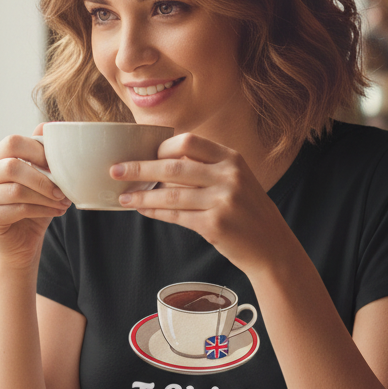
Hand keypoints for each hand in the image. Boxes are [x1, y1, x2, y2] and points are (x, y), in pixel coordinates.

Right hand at [0, 123, 70, 267]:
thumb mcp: (39, 177)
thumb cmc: (31, 206)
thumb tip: (49, 124)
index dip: (38, 150)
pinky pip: (18, 209)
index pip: (11, 142)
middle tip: (63, 189)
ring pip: (16, 190)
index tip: (58, 164)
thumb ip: (40, 153)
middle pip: (12, 166)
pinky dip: (42, 209)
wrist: (21, 243)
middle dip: (43, 178)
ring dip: (46, 196)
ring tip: (64, 201)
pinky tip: (56, 211)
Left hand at [111, 133, 291, 276]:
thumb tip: (159, 165)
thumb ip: (206, 168)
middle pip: (173, 167)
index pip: (188, 142)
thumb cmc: (247, 210)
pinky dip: (155, 213)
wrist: (272, 245)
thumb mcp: (235, 179)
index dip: (161, 148)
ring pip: (170, 194)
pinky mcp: (216, 224)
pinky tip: (142, 210)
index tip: (142, 154)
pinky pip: (176, 216)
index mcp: (231, 158)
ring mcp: (223, 200)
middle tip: (115, 170)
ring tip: (123, 197)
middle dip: (139, 168)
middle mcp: (228, 175)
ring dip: (142, 196)